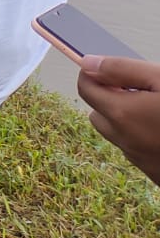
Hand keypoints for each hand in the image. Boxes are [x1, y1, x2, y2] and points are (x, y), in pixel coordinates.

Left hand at [79, 55, 159, 185]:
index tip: (113, 68)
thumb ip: (122, 69)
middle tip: (141, 87)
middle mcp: (124, 140)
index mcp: (121, 114)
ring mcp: (140, 160)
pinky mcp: (156, 174)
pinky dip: (144, 136)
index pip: (85, 87)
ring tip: (157, 107)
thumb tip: (88, 63)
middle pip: (98, 112)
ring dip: (127, 118)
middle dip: (111, 96)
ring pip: (117, 133)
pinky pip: (137, 150)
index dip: (96, 73)